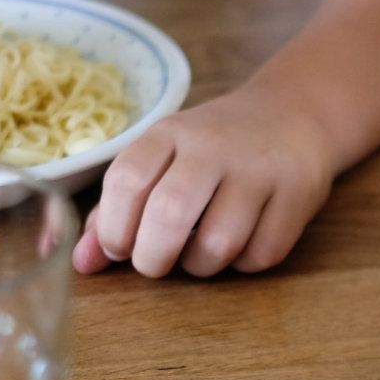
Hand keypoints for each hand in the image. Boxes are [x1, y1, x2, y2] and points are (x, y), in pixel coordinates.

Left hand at [72, 85, 338, 276]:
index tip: (117, 248)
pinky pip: (261, 254)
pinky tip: (242, 243)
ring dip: (200, 266)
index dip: (112, 226)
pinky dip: (244, 264)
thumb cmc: (213, 149)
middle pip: (169, 215)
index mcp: (170, 132)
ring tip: (200, 253)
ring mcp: (259, 169)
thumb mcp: (162, 159)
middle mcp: (214, 145)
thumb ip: (116, 209)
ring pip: (217, 244)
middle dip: (152, 258)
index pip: (126, 179)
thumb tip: (81, 264)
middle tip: (154, 263)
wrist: (295, 113)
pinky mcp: (298, 194)